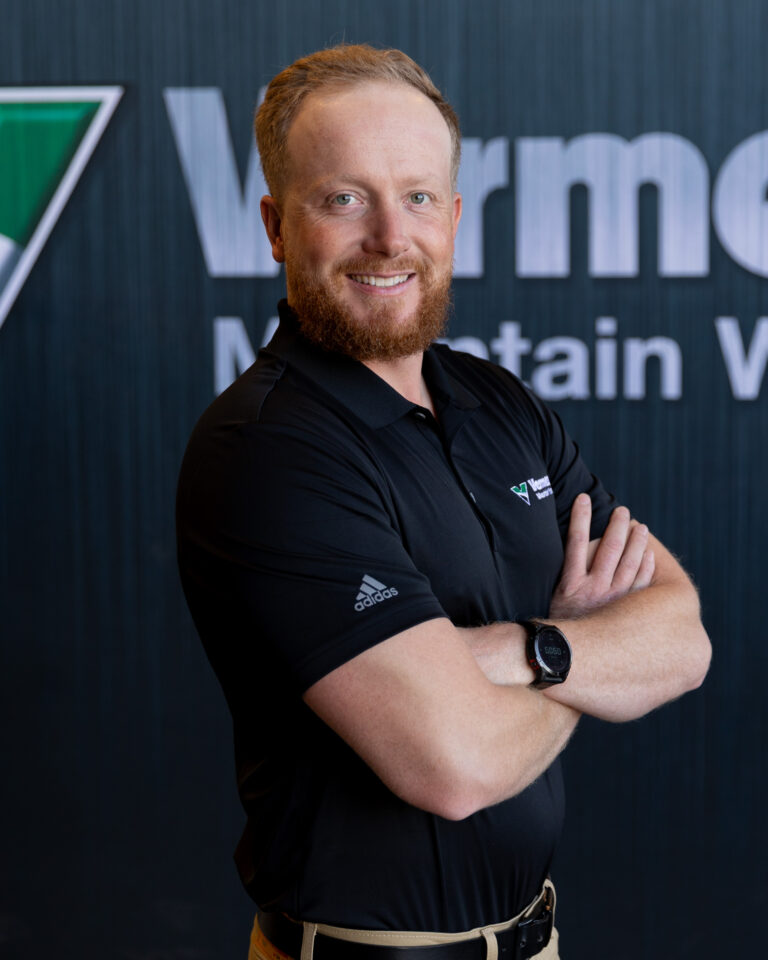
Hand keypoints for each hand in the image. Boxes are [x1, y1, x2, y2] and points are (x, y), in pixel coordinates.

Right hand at [549, 494, 654, 618]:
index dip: (579, 517)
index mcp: (570, 584)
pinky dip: (646, 567)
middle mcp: (593, 590)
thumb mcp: (550, 601)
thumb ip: (557, 577)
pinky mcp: (625, 611)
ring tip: (640, 527)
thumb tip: (552, 549)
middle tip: (622, 511)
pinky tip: (648, 555)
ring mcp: (612, 600)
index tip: (583, 497)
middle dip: (617, 525)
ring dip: (637, 542)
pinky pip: (640, 584)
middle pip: (610, 548)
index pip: (575, 541)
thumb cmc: (556, 626)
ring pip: (630, 563)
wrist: (566, 657)